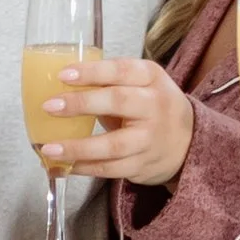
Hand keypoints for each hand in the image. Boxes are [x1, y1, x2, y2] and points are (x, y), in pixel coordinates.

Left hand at [45, 55, 193, 185]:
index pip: (122, 70)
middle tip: (49, 106)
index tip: (63, 75)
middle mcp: (154, 106)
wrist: (190, 142)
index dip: (92, 72)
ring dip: (78, 147)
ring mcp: (150, 139)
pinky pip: (110, 169)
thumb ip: (108, 83)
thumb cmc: (152, 107)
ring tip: (49, 148)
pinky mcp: (143, 165)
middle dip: (81, 104)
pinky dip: (84, 168)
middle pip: (118, 102)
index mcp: (151, 78)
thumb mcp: (141, 84)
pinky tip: (63, 165)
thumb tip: (58, 87)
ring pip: (112, 145)